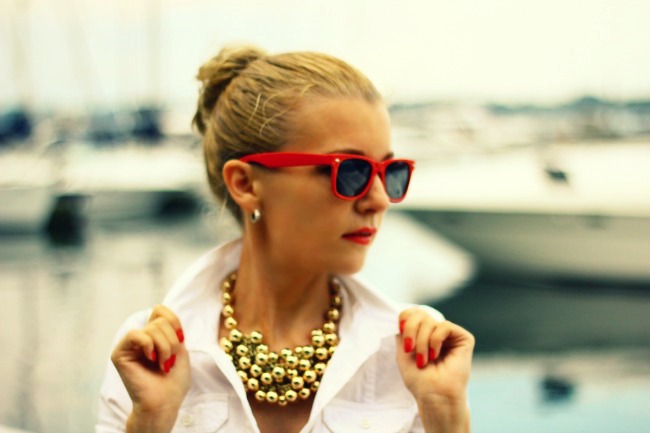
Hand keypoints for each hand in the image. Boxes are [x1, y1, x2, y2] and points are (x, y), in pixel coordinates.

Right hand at [111, 305, 189, 430]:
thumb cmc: (174, 380)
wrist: (165, 401)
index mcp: (154, 335)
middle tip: (169, 360)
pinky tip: (150, 359)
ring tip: (163, 364)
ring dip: (165, 347)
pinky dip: (148, 345)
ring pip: (152, 328)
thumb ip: (170, 328)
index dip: (174, 321)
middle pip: (159, 320)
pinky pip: (135, 335)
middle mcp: (140, 337)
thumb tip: (159, 310)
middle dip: (172, 341)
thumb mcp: (179, 347)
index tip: (180, 340)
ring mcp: (129, 345)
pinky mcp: (119, 353)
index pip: (160, 310)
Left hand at [396, 308, 473, 431]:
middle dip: (411, 330)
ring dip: (422, 341)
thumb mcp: (403, 351)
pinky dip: (435, 340)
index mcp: (423, 333)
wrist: (434, 396)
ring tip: (424, 360)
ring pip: (430, 321)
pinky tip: (435, 355)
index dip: (404, 319)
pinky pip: (444, 326)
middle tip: (409, 349)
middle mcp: (437, 332)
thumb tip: (403, 312)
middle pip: (419, 313)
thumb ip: (403, 330)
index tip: (400, 333)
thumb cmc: (419, 379)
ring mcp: (450, 335)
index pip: (412, 313)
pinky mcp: (464, 338)